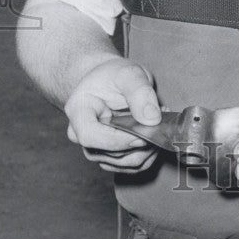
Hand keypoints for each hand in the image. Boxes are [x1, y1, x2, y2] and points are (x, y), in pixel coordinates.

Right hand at [64, 58, 161, 172]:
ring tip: (158, 122)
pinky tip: (153, 132)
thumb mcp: (128, 73)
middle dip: (141, 141)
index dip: (118, 140)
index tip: (143, 134)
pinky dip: (150, 152)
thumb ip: (140, 92)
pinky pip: (134, 165)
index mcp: (78, 111)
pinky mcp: (111, 156)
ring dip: (149, 147)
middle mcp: (81, 135)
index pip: (90, 136)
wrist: (110, 81)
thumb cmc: (114, 75)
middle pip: (110, 154)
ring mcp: (95, 148)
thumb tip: (151, 119)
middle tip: (160, 118)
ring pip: (124, 163)